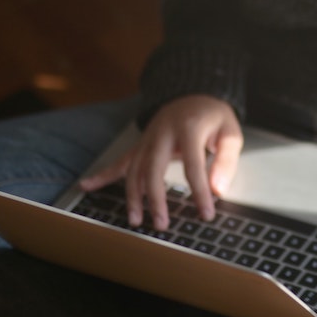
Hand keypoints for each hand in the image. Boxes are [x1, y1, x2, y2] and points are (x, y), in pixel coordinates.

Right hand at [79, 94, 242, 228]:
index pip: (193, 165)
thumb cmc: (213, 116)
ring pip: (134, 169)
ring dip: (133, 196)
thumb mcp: (231, 132)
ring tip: (136, 220)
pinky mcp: (141, 144)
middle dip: (155, 199)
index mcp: (189, 128)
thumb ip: (226, 160)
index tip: (206, 214)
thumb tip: (218, 189)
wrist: (194, 93)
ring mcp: (148, 138)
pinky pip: (120, 161)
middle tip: (162, 224)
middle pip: (153, 168)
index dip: (199, 192)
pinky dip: (103, 175)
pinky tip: (86, 186)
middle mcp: (163, 132)